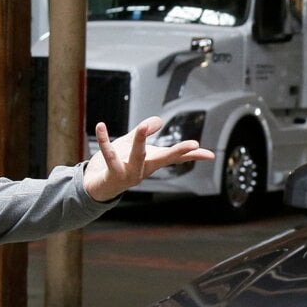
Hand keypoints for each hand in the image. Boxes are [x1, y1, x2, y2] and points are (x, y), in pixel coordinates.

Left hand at [83, 116, 215, 200]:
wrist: (96, 186)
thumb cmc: (117, 164)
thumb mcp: (132, 144)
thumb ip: (144, 132)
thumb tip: (159, 120)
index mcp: (151, 162)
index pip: (176, 157)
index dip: (193, 156)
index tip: (210, 155)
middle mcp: (144, 169)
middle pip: (164, 159)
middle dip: (179, 151)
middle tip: (194, 144)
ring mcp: (130, 173)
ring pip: (137, 156)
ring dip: (140, 141)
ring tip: (141, 127)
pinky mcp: (113, 174)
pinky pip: (109, 155)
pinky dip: (104, 140)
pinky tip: (100, 126)